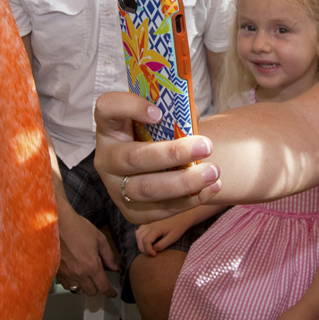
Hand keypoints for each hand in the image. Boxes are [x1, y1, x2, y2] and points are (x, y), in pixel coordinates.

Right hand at [56, 207, 118, 297]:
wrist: (58, 224)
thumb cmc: (78, 228)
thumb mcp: (99, 239)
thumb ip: (108, 256)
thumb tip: (114, 267)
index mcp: (92, 266)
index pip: (103, 286)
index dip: (110, 292)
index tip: (112, 293)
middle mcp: (80, 273)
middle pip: (92, 292)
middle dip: (98, 289)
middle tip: (100, 281)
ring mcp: (68, 274)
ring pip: (79, 291)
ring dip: (85, 287)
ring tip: (88, 278)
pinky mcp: (58, 273)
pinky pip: (68, 286)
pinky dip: (74, 284)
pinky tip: (76, 276)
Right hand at [93, 92, 220, 222]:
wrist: (153, 169)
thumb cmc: (157, 136)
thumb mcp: (159, 120)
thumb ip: (173, 113)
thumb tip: (191, 113)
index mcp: (110, 128)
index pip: (108, 109)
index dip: (130, 108)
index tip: (159, 112)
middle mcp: (106, 159)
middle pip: (133, 158)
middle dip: (172, 154)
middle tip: (205, 146)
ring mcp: (116, 189)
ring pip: (147, 190)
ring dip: (184, 182)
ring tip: (213, 172)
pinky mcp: (131, 211)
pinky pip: (160, 210)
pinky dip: (188, 201)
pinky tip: (211, 189)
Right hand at [135, 216, 187, 255]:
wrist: (181, 217)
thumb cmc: (178, 227)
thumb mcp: (173, 238)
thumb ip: (163, 244)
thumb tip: (154, 250)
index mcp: (156, 228)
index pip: (146, 241)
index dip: (148, 250)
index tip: (155, 255)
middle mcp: (150, 225)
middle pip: (140, 238)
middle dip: (143, 249)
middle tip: (150, 254)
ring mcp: (149, 223)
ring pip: (138, 234)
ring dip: (140, 243)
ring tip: (147, 249)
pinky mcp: (149, 223)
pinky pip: (140, 230)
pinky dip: (140, 237)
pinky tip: (146, 241)